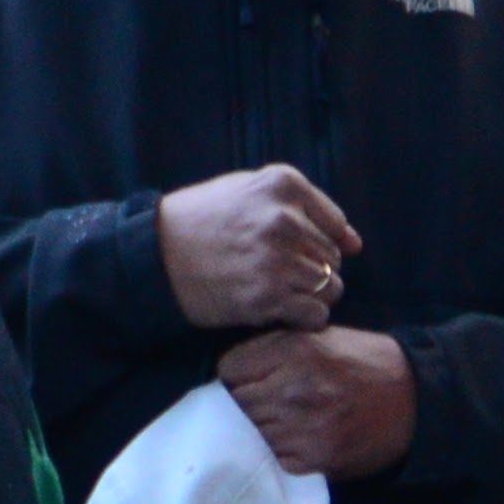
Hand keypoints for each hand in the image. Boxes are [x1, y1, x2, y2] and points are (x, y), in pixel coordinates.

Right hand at [159, 164, 358, 329]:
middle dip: (312, 270)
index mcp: (283, 185)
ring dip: (310, 295)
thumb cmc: (196, 222)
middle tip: (277, 275)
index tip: (297, 253)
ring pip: (330, 286)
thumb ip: (298, 203)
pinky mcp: (267, 297)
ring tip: (279, 293)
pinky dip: (305, 318)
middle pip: (332, 257)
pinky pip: (315, 314)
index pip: (335, 224)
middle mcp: (284, 219)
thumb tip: (352, 242)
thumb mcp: (243, 188)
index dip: (321, 244)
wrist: (150, 256)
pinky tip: (280, 311)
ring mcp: (276, 259)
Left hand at [219, 326, 416, 477]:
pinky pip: (277, 457)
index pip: (229, 370)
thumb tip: (227, 369)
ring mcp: (306, 427)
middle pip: (237, 403)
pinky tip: (307, 437)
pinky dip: (286, 450)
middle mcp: (296, 389)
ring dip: (267, 428)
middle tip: (275, 400)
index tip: (254, 378)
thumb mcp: (319, 337)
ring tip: (294, 418)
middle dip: (250, 402)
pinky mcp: (318, 458)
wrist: (419, 397)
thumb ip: (272, 347)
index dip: (239, 375)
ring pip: (254, 432)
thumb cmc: (363, 363)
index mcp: (295, 351)